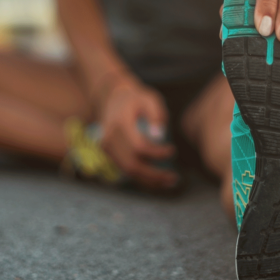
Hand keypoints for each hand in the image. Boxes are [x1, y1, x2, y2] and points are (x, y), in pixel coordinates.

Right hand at [97, 75, 177, 189]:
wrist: (113, 97)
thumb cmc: (136, 99)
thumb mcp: (150, 99)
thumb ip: (157, 114)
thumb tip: (159, 135)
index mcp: (119, 123)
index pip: (139, 146)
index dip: (157, 153)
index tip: (172, 150)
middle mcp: (109, 137)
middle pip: (132, 164)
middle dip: (154, 175)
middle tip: (174, 178)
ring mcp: (106, 147)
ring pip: (127, 171)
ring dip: (148, 180)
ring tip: (168, 181)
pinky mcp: (108, 153)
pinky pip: (124, 169)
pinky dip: (141, 176)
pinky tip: (157, 179)